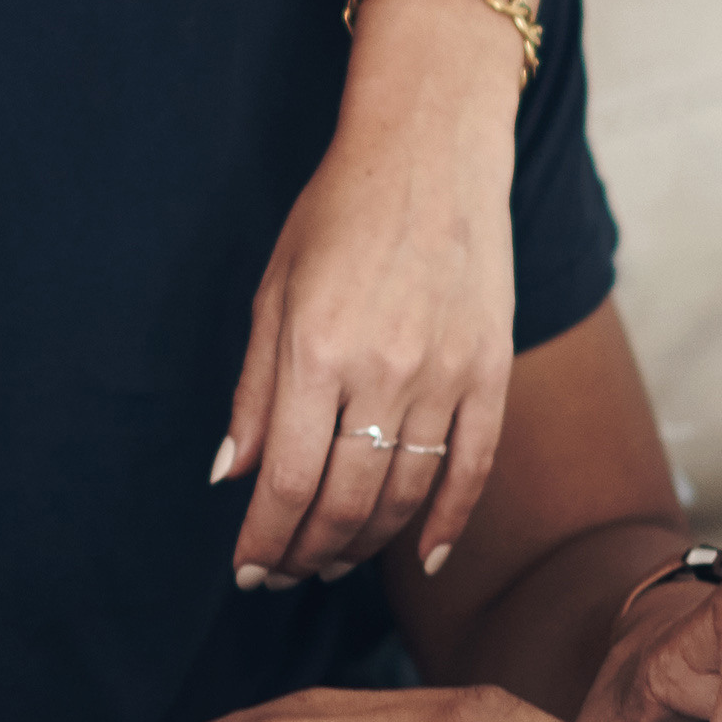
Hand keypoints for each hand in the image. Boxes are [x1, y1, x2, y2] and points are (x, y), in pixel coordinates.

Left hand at [219, 0, 519, 588]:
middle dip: (307, 554)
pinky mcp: (491, 370)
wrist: (432, 149)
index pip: (286, 482)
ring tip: (333, 561)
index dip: (265, 540)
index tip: (248, 569)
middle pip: (344, 503)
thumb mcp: (274, 291)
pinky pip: (475, 468)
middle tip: (286, 572)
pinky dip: (450, 522)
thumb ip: (254, 390)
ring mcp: (446, 374)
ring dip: (364, 544)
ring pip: (405, 497)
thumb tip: (229, 476)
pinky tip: (424, 557)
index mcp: (315, 351)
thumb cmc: (339, 213)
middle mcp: (384, 371)